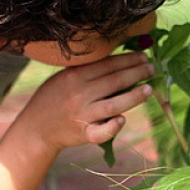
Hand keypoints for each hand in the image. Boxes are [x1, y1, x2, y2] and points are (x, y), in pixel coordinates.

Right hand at [13, 51, 154, 153]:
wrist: (36, 127)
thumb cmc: (55, 98)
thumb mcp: (64, 77)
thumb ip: (87, 70)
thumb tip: (120, 60)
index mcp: (75, 76)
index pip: (107, 64)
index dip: (128, 59)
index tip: (144, 56)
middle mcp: (79, 93)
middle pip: (114, 81)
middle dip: (137, 73)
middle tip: (152, 69)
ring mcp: (82, 114)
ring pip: (113, 104)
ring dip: (134, 96)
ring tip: (149, 90)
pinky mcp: (83, 134)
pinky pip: (100, 132)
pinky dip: (112, 126)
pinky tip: (123, 119)